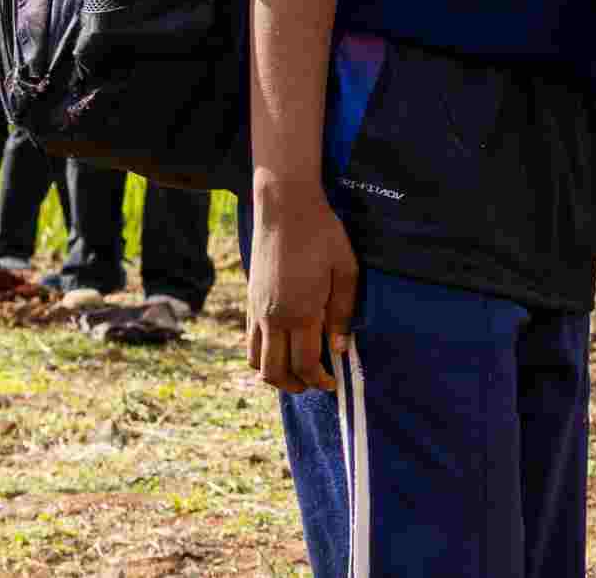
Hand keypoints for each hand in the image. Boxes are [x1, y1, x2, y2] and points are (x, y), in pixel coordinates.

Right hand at [247, 184, 358, 393]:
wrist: (285, 208)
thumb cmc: (322, 235)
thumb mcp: (346, 270)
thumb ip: (343, 312)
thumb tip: (339, 348)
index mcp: (300, 312)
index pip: (305, 364)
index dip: (319, 381)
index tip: (333, 384)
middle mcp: (273, 318)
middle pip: (275, 372)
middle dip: (296, 386)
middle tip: (316, 384)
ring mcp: (257, 311)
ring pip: (256, 362)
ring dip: (275, 375)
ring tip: (297, 372)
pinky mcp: (250, 301)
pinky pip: (249, 342)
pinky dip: (262, 356)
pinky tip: (282, 347)